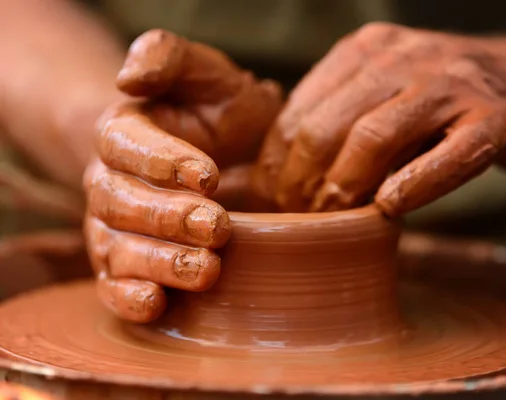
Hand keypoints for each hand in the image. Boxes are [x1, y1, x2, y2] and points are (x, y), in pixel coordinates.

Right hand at [84, 30, 281, 322]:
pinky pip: (113, 285)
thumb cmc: (219, 111)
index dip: (163, 162)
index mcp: (124, 131)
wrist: (228, 151)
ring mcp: (113, 226)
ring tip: (206, 270)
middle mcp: (109, 180)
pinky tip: (157, 303)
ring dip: (159, 262)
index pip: (127, 145)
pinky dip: (130, 297)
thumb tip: (128, 77)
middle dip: (168, 218)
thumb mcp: (205, 74)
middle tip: (217, 226)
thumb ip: (168, 58)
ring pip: (118, 248)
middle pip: (120, 203)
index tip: (210, 177)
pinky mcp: (124, 264)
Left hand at [252, 23, 505, 215]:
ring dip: (343, 188)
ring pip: (374, 137)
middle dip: (300, 181)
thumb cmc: (447, 101)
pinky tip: (389, 211)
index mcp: (366, 51)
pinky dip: (413, 187)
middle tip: (296, 217)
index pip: (300, 109)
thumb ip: (342, 116)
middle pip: (326, 125)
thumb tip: (284, 172)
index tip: (271, 197)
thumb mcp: (386, 91)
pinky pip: (446, 158)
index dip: (276, 161)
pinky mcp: (495, 117)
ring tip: (330, 220)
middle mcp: (402, 58)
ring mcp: (450, 84)